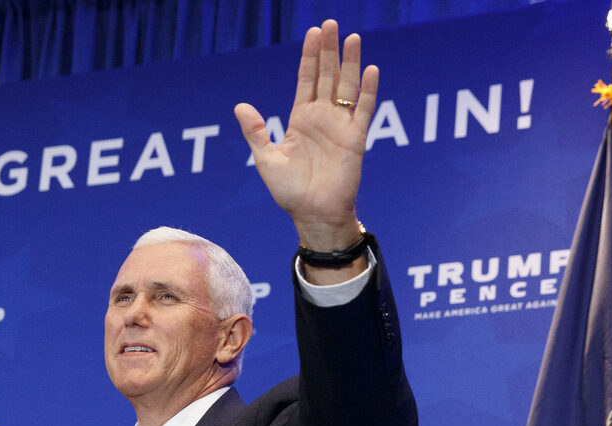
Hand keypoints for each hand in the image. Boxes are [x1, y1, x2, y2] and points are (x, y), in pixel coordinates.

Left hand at [235, 20, 375, 253]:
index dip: (309, 56)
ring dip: (350, 63)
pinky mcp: (355, 140)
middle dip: (328, 50)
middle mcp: (322, 118)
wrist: (313, 215)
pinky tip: (371, 70)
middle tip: (330, 24)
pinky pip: (364, 111)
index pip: (306, 80)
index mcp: (300, 120)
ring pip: (347, 87)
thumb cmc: (289, 192)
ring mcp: (340, 127)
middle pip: (327, 76)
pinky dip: (368, 91)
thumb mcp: (266, 160)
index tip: (313, 32)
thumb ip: (256, 132)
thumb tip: (240, 106)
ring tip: (351, 38)